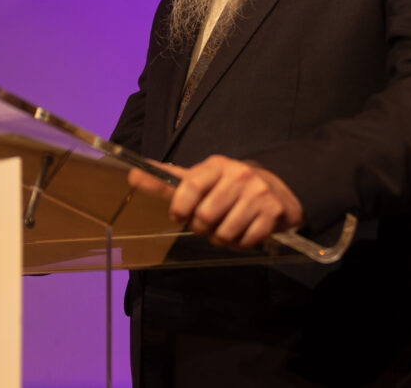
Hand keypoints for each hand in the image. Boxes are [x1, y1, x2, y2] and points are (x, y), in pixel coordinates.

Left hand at [128, 155, 303, 248]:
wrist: (278, 190)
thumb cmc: (229, 186)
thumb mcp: (200, 178)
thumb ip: (167, 180)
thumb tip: (133, 174)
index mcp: (217, 165)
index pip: (191, 185)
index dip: (180, 206)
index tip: (177, 216)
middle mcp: (239, 175)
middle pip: (205, 216)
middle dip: (200, 227)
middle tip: (205, 223)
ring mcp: (258, 194)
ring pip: (224, 232)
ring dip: (219, 238)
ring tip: (223, 227)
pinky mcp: (273, 213)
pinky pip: (245, 241)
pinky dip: (238, 244)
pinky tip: (242, 231)